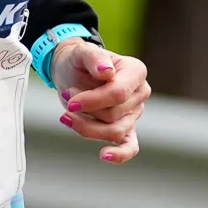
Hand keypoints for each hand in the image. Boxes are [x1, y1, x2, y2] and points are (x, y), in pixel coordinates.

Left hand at [52, 42, 150, 162]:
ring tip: (67, 116)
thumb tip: (107, 71)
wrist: (71, 72)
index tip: (70, 101)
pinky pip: (130, 146)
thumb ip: (95, 58)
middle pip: (113, 114)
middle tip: (67, 97)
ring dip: (87, 127)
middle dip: (86, 110)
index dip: (93, 100)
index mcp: (136, 71)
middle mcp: (140, 93)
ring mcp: (134, 112)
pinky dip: (120, 154)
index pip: (118, 94)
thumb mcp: (82, 53)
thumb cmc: (79, 61)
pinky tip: (104, 155)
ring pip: (114, 131)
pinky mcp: (125, 128)